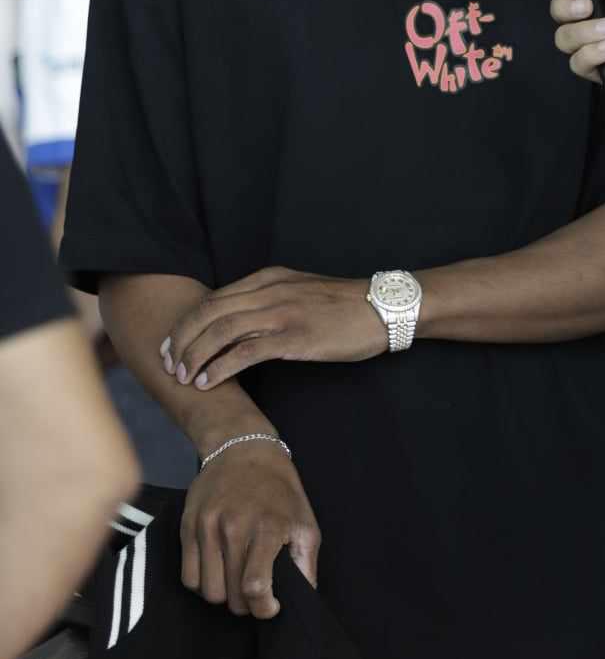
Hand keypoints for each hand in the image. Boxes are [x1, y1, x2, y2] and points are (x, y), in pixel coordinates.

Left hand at [160, 266, 385, 390]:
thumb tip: (242, 323)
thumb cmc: (343, 305)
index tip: (172, 344)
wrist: (381, 307)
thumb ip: (271, 300)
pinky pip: (246, 351)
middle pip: (210, 311)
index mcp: (268, 278)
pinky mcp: (294, 337)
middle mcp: (269, 290)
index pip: (215, 298)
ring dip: (195, 354)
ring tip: (183, 376)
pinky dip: (221, 366)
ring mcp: (281, 312)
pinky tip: (209, 381)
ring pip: (222, 329)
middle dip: (182, 338)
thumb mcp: (301, 291)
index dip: (188, 322)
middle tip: (168, 363)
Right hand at [181, 441, 319, 618]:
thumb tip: (305, 596)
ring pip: (208, 591)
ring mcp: (207, 526)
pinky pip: (188, 578)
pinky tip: (217, 570)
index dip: (264, 608)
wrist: (243, 449)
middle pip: (230, 595)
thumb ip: (307, 562)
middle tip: (254, 590)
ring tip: (235, 580)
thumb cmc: (279, 490)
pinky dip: (203, 583)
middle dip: (245, 603)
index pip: (255, 586)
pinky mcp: (188, 526)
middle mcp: (234, 526)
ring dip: (223, 595)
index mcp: (267, 526)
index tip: (270, 607)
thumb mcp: (304, 520)